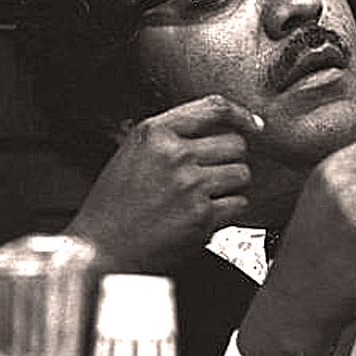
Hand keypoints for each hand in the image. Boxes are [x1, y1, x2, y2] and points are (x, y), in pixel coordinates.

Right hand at [66, 94, 262, 271]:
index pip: (214, 108)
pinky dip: (228, 212)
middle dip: (229, 161)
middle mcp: (174, 154)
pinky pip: (239, 205)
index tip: (254, 125)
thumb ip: (168, 137)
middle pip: (236, 145)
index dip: (241, 115)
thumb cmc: (113, 204)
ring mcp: (190, 185)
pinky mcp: (201, 216)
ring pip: (242, 175)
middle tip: (212, 177)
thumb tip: (214, 131)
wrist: (101, 247)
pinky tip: (205, 216)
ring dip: (231, 187)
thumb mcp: (132, 153)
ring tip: (205, 198)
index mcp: (155, 132)